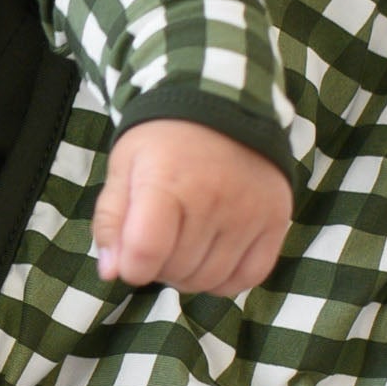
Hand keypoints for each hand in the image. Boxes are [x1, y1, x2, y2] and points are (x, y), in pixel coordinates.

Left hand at [92, 119, 291, 295]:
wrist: (222, 106)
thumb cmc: (164, 143)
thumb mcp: (124, 168)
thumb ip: (111, 220)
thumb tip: (111, 271)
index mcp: (167, 181)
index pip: (146, 251)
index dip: (132, 267)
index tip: (132, 256)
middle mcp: (213, 198)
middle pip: (176, 270)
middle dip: (159, 266)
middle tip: (161, 240)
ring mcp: (249, 212)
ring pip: (210, 279)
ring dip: (189, 275)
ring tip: (185, 245)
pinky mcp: (275, 221)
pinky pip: (248, 277)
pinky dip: (225, 279)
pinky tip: (213, 255)